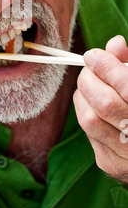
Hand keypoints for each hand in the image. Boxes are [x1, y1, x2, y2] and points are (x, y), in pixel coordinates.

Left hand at [73, 35, 127, 182]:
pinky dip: (87, 113)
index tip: (93, 55)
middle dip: (90, 80)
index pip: (127, 87)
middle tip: (89, 70)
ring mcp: (127, 155)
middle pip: (105, 103)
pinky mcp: (110, 164)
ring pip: (90, 120)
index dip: (107, 67)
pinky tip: (95, 107)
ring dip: (83, 96)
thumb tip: (114, 43)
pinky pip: (88, 133)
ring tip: (90, 86)